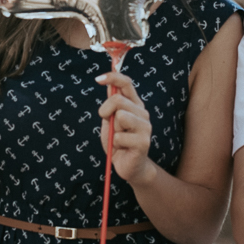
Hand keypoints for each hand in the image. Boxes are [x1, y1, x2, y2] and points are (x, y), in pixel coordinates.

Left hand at [96, 72, 156, 186]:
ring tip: (118, 138)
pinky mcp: (143, 142)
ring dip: (113, 130)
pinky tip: (122, 149)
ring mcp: (145, 127)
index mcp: (135, 105)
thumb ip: (111, 105)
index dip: (113, 77)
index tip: (98, 79)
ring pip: (120, 117)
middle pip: (118, 100)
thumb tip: (109, 85)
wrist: (128, 166)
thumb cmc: (118, 143)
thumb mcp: (110, 121)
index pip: (126, 83)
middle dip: (105, 111)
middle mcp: (143, 113)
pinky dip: (115, 144)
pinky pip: (119, 137)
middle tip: (108, 124)